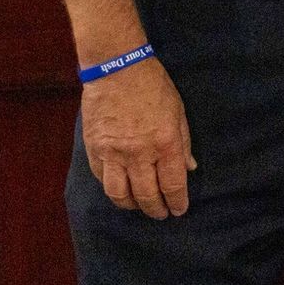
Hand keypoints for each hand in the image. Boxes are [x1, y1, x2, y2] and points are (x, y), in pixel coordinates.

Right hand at [80, 58, 195, 218]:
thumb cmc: (154, 86)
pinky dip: (111, 189)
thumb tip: (189, 168)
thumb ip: (184, 142)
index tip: (179, 210)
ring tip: (139, 207)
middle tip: (161, 215)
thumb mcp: (179, 111)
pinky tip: (119, 190)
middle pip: (146, 195)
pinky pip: (101, 178)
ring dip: (131, 205)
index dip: (177, 201)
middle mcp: (139, 153)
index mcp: (165, 143)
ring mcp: (113, 153)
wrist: (117, 69)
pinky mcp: (94, 149)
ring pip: (119, 194)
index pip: (172, 184)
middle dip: (156, 209)